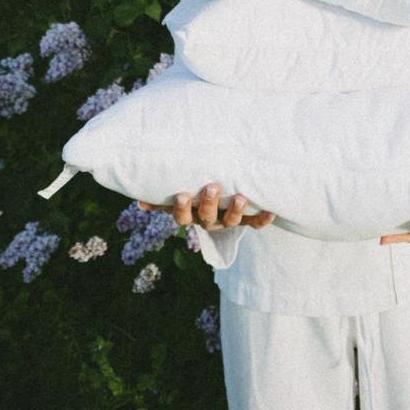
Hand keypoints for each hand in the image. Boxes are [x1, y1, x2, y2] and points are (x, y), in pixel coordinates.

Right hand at [137, 182, 274, 232]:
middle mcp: (209, 220)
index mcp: (191, 215)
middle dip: (209, 203)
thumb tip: (139, 202)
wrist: (219, 205)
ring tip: (240, 197)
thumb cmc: (192, 194)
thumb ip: (160, 198)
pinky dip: (262, 220)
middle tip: (212, 186)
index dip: (182, 208)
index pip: (182, 216)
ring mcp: (227, 220)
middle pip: (207, 217)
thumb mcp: (176, 196)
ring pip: (231, 222)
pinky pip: (254, 223)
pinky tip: (271, 212)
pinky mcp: (245, 219)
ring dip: (235, 210)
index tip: (181, 194)